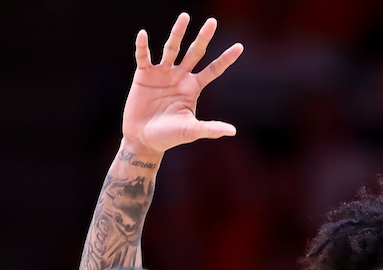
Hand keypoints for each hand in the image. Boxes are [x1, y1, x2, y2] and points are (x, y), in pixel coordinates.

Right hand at [121, 13, 242, 156]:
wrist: (143, 139)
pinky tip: (143, 34)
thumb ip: (210, 128)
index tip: (240, 46)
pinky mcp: (144, 75)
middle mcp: (180, 76)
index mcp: (193, 87)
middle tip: (212, 22)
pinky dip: (142, 46)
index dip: (226, 59)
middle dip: (203, 37)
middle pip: (195, 52)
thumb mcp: (191, 131)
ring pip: (171, 48)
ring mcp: (162, 73)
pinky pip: (143, 57)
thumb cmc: (169, 137)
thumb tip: (232, 131)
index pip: (213, 70)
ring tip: (185, 16)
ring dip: (178, 33)